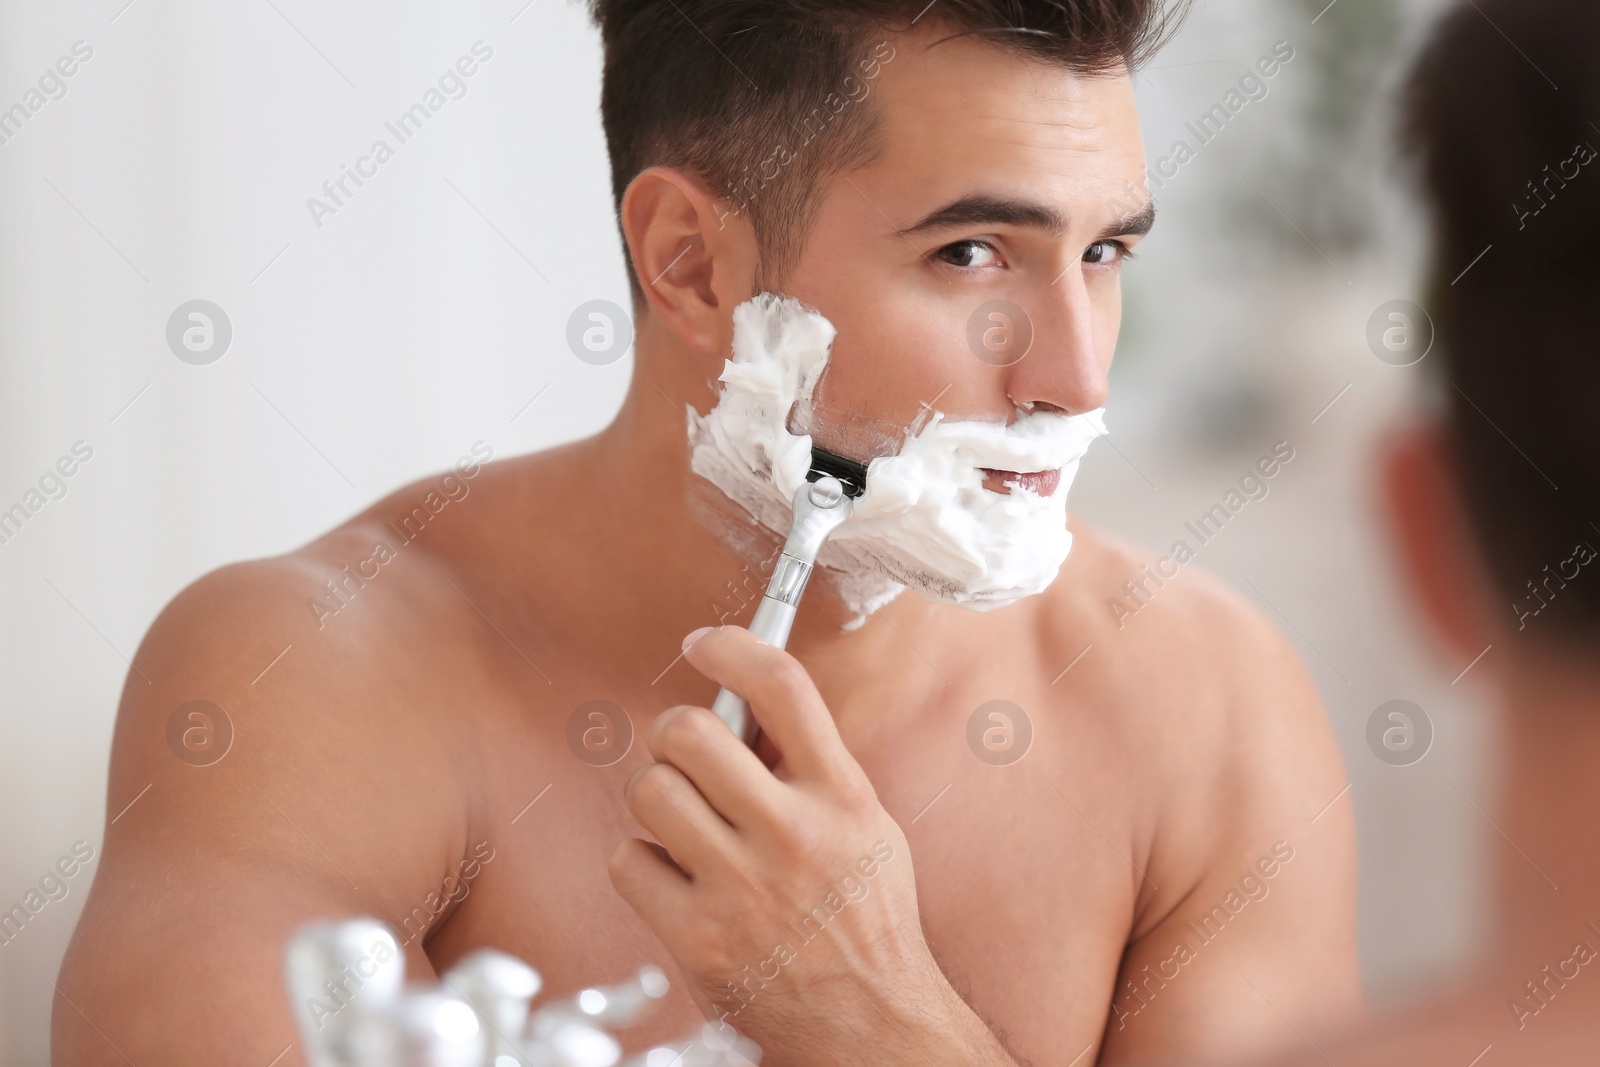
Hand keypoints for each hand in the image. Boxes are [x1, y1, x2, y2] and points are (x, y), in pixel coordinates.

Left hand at [607, 625, 968, 1064]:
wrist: (871, 1026)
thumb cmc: (865, 920)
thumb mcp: (865, 826)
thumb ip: (812, 767)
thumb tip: (743, 706)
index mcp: (840, 796)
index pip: (781, 686)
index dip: (731, 646)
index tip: (702, 643)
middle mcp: (792, 834)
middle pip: (691, 732)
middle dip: (674, 734)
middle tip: (684, 754)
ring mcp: (741, 887)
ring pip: (649, 791)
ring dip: (657, 798)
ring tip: (683, 823)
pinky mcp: (697, 937)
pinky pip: (627, 860)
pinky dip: (641, 863)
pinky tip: (674, 877)